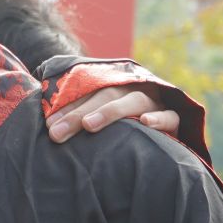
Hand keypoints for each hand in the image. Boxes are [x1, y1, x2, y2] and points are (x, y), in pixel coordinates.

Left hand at [46, 85, 179, 143]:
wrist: (164, 136)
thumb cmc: (120, 131)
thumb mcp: (97, 120)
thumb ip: (78, 115)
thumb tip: (48, 124)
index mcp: (114, 87)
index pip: (89, 92)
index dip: (68, 107)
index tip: (48, 125)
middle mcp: (134, 91)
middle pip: (106, 95)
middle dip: (79, 114)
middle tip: (57, 132)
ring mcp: (155, 103)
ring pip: (134, 101)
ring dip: (110, 112)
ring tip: (89, 125)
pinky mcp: (174, 119)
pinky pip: (170, 117)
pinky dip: (160, 119)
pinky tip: (146, 123)